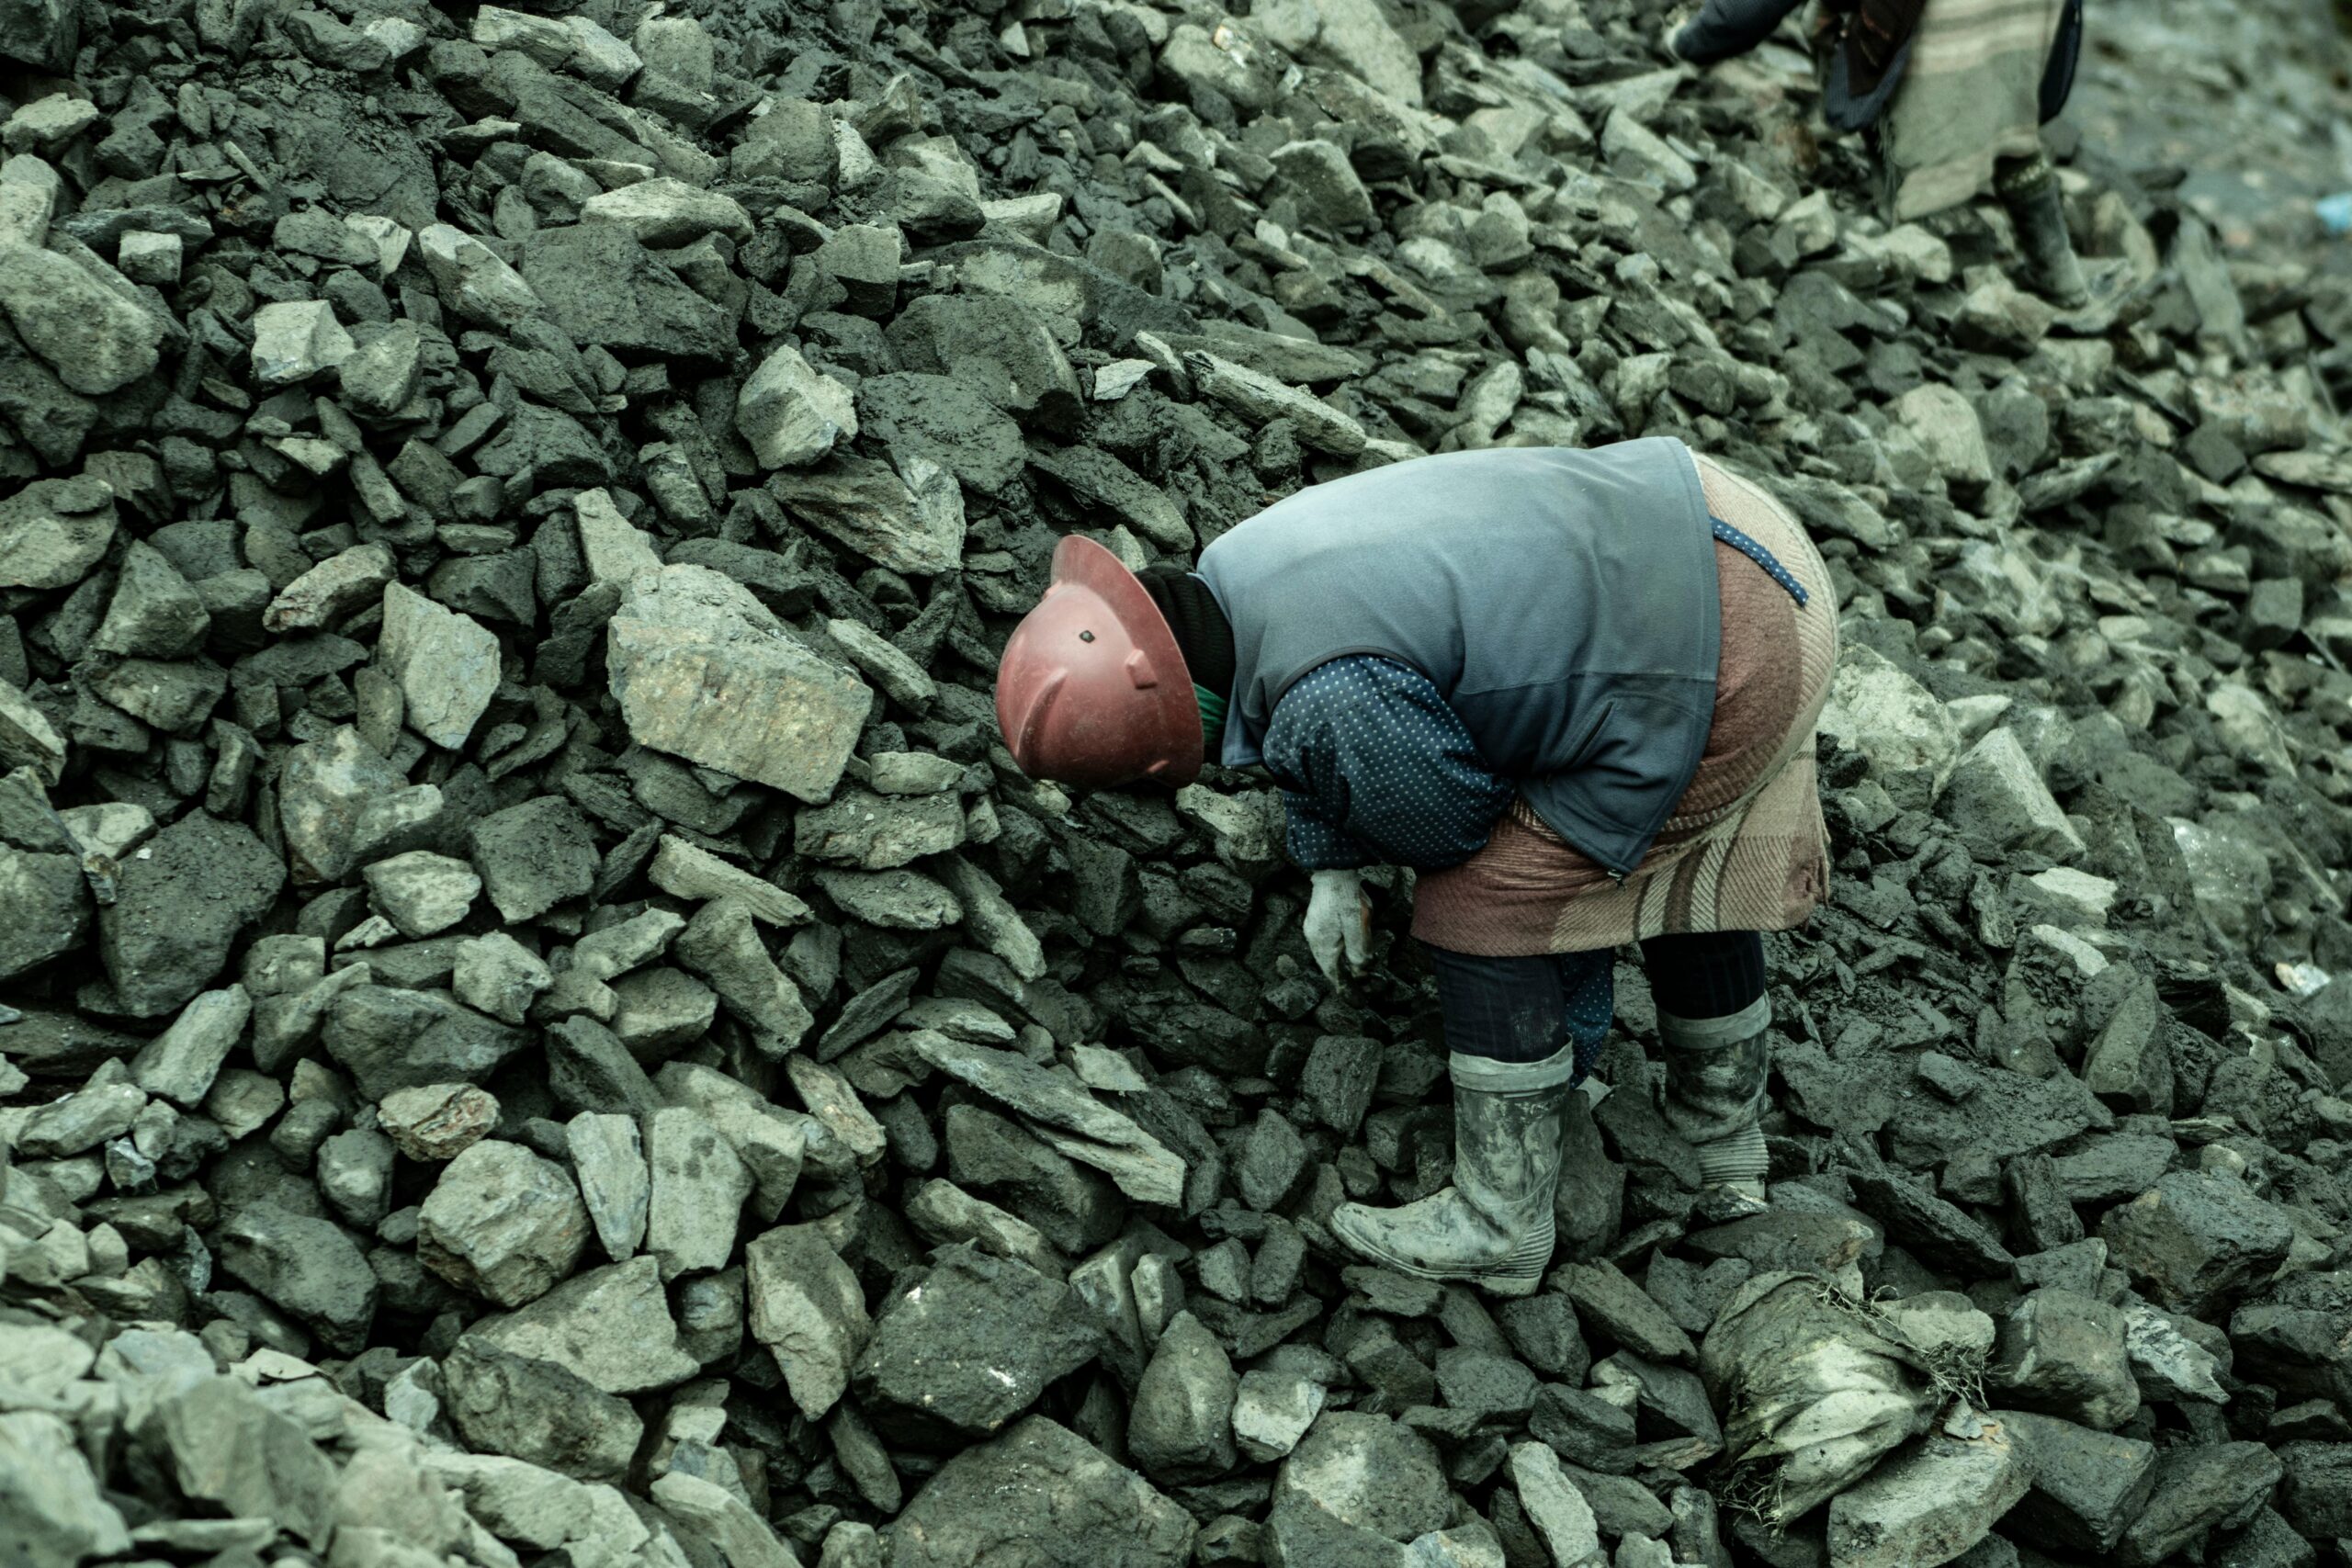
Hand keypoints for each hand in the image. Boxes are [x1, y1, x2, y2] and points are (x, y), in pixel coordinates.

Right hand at [1302, 869, 1370, 989]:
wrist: (1333, 869)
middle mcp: (1314, 939)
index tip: (1359, 1002)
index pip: (1334, 975)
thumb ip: (1359, 952)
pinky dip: (1343, 949)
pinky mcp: (1319, 919)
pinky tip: (1354, 947)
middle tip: (1367, 985)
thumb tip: (1361, 973)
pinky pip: (1331, 942)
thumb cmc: (1345, 897)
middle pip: (1332, 966)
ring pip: (1332, 953)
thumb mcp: (1356, 927)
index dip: (1347, 989)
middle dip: (1349, 977)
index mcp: (1322, 945)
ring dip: (1347, 962)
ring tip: (1365, 968)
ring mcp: (1314, 928)